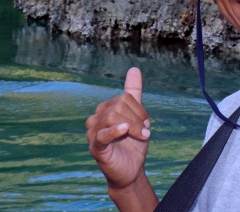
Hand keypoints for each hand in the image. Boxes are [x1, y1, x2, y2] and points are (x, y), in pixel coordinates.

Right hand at [86, 67, 151, 191]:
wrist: (131, 170)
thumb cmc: (132, 143)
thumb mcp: (136, 116)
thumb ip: (133, 92)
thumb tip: (133, 68)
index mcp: (104, 110)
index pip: (124, 98)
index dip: (140, 110)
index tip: (146, 124)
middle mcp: (95, 120)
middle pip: (119, 106)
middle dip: (137, 118)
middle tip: (145, 132)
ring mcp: (93, 134)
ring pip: (113, 117)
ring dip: (132, 126)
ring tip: (142, 136)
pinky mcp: (96, 148)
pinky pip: (102, 135)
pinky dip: (115, 130)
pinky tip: (124, 129)